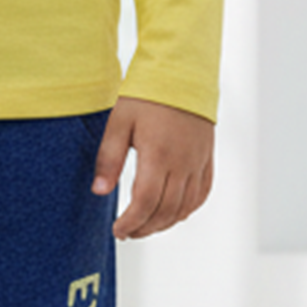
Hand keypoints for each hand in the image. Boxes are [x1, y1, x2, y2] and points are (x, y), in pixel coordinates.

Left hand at [91, 97, 213, 239]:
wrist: (182, 74)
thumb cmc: (147, 95)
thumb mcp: (119, 122)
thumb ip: (109, 158)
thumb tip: (99, 191)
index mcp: (158, 155)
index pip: (144, 202)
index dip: (131, 222)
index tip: (118, 231)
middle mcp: (182, 163)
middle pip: (165, 210)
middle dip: (144, 227)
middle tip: (127, 233)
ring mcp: (198, 162)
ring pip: (184, 207)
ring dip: (164, 223)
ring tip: (145, 227)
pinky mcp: (207, 158)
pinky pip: (202, 194)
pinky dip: (187, 210)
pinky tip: (173, 214)